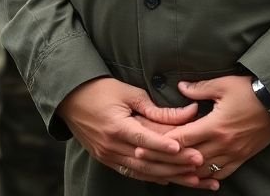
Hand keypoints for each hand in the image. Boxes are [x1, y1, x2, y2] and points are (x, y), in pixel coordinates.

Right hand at [57, 77, 208, 186]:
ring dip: (170, 175)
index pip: (145, 139)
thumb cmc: (101, 90)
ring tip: (194, 179)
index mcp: (116, 126)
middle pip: (148, 160)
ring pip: (144, 171)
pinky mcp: (108, 160)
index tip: (186, 150)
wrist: (70, 100)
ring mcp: (108, 156)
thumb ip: (156, 108)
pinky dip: (153, 177)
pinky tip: (171, 179)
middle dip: (176, 164)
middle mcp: (111, 145)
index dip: (165, 145)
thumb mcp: (128, 93)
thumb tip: (188, 112)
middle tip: (200, 164)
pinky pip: (134, 173)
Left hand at [136, 75, 269, 182]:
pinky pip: (221, 174)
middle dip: (167, 161)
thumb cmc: (249, 91)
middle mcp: (222, 143)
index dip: (162, 143)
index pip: (182, 139)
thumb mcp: (223, 85)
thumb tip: (179, 87)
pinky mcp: (241, 158)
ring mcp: (232, 153)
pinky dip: (206, 177)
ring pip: (203, 170)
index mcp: (214, 125)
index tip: (144, 144)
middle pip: (188, 158)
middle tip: (147, 162)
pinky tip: (196, 178)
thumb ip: (199, 89)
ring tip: (167, 172)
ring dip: (185, 172)